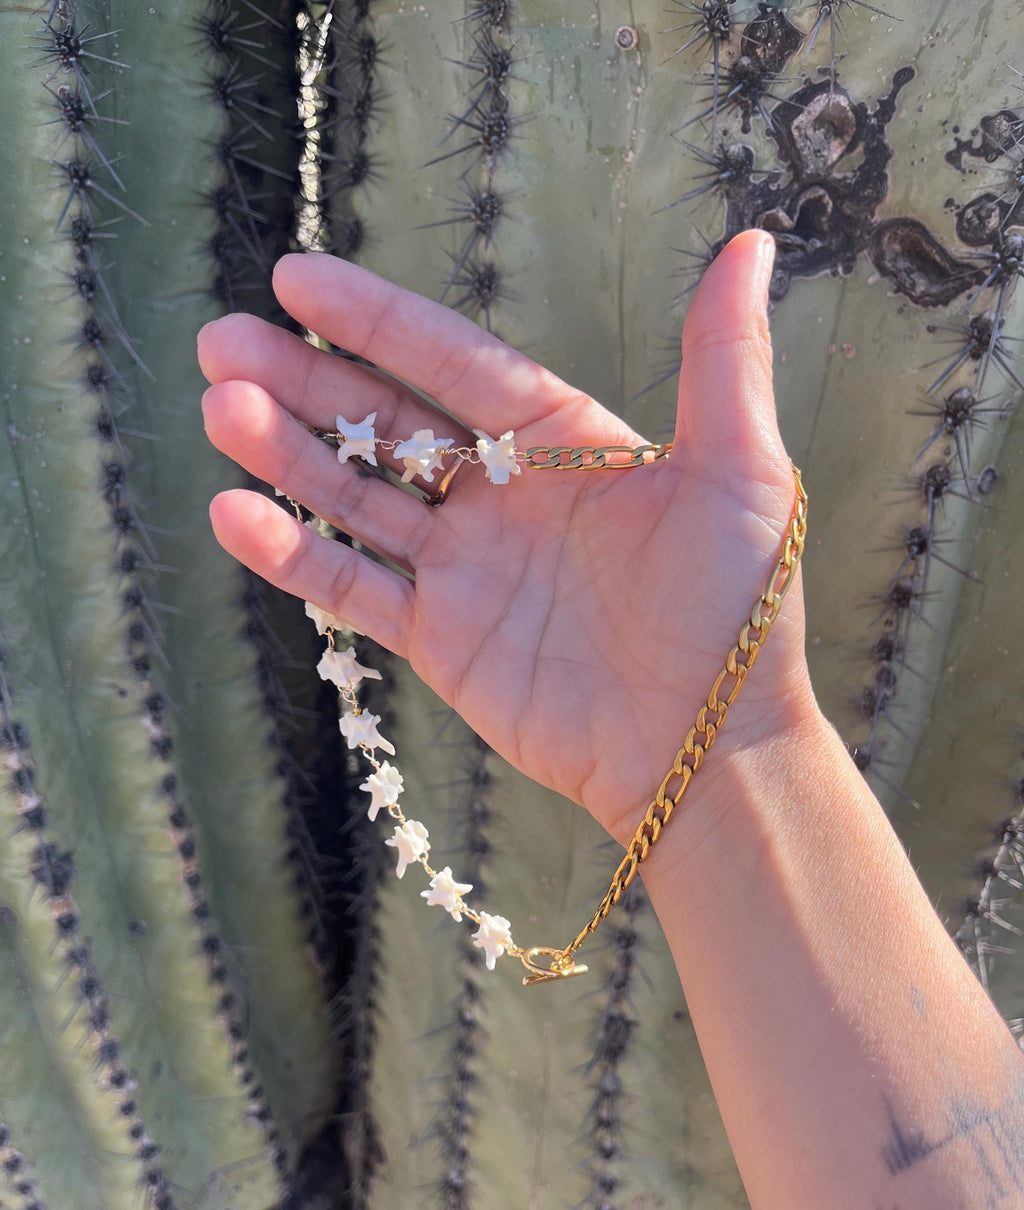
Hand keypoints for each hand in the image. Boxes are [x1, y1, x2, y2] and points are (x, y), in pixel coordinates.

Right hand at [198, 228, 815, 845]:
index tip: (297, 280)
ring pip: (356, 496)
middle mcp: (502, 494)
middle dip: (304, 381)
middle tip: (222, 342)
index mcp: (561, 441)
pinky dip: (294, 556)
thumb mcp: (741, 473)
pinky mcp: (440, 637)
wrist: (707, 746)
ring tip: (218, 409)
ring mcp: (464, 566)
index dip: (376, 321)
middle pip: (385, 421)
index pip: (453, 363)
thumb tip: (753, 242)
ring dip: (285, 454)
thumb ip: (724, 359)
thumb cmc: (736, 610)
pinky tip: (234, 514)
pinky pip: (353, 587)